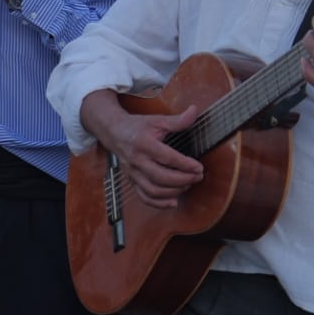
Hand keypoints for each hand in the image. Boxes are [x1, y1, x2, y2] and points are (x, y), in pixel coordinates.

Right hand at [80, 91, 203, 208]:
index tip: (199, 167)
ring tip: (188, 184)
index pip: (167, 158)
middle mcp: (137, 160)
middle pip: (161, 177)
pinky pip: (144, 197)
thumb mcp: (157, 120)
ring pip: (153, 190)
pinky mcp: (132, 181)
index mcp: (143, 144)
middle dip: (183, 179)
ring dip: (174, 191)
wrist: (114, 132)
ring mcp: (133, 173)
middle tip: (198, 176)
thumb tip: (194, 111)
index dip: (185, 165)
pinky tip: (173, 202)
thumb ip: (177, 120)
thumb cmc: (137, 126)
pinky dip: (159, 203)